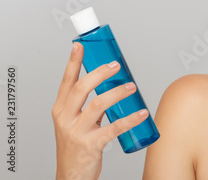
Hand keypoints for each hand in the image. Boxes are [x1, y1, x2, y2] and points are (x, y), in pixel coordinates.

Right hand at [52, 42, 148, 179]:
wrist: (71, 176)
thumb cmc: (75, 147)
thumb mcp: (73, 122)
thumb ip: (86, 105)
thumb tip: (109, 85)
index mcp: (60, 110)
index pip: (66, 81)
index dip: (73, 62)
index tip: (80, 46)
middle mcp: (66, 118)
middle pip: (82, 88)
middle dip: (100, 73)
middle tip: (115, 65)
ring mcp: (77, 132)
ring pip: (98, 105)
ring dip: (117, 93)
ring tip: (131, 86)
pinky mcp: (91, 145)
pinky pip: (114, 128)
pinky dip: (131, 119)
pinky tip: (142, 113)